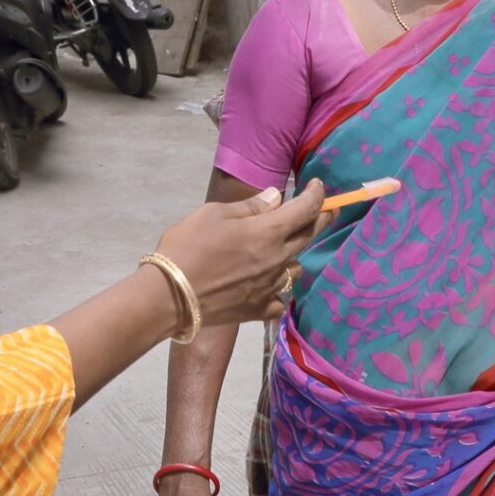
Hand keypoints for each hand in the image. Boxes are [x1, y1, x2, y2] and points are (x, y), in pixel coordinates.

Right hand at [155, 181, 331, 327]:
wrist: (168, 295)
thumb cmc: (188, 246)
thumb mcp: (214, 214)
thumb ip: (250, 207)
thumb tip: (275, 198)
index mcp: (269, 232)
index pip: (306, 209)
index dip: (317, 194)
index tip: (318, 185)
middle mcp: (277, 260)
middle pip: (309, 236)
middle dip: (320, 219)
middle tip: (327, 210)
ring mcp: (270, 288)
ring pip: (295, 269)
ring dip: (294, 256)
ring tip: (284, 250)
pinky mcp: (258, 310)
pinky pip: (278, 300)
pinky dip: (278, 291)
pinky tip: (269, 288)